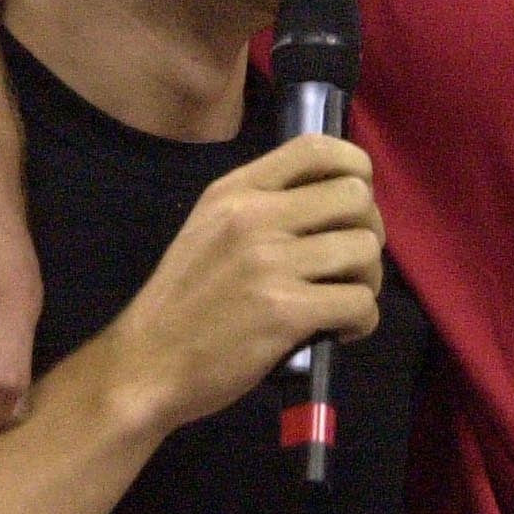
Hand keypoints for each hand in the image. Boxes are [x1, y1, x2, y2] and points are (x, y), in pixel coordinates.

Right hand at [92, 134, 383, 434]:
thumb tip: (332, 203)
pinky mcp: (284, 311)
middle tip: (351, 264)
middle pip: (355, 196)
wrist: (145, 364)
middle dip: (368, 230)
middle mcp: (254, 217)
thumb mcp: (209, 229)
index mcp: (236, 191)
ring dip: (368, 280)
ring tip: (344, 300)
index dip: (354, 168)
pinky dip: (361, 320)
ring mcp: (269, 263)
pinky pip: (359, 303)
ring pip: (364, 249)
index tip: (354, 203)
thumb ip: (261, 208)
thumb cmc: (183, 303)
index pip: (315, 148)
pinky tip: (339, 330)